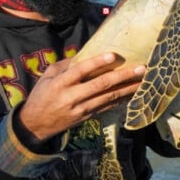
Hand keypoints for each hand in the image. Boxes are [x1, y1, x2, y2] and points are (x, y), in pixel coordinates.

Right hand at [16, 53, 145, 144]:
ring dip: (128, 89)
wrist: (36, 124)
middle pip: (101, 85)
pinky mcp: (87, 116)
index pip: (81, 71)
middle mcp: (72, 96)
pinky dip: (121, 100)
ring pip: (108, 97)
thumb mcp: (47, 76)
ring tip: (143, 80)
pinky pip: (107, 107)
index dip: (97, 63)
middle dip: (123, 76)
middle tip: (141, 68)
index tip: (113, 55)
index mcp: (60, 83)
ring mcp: (81, 108)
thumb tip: (85, 55)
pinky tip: (133, 94)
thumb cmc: (41, 95)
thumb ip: (65, 65)